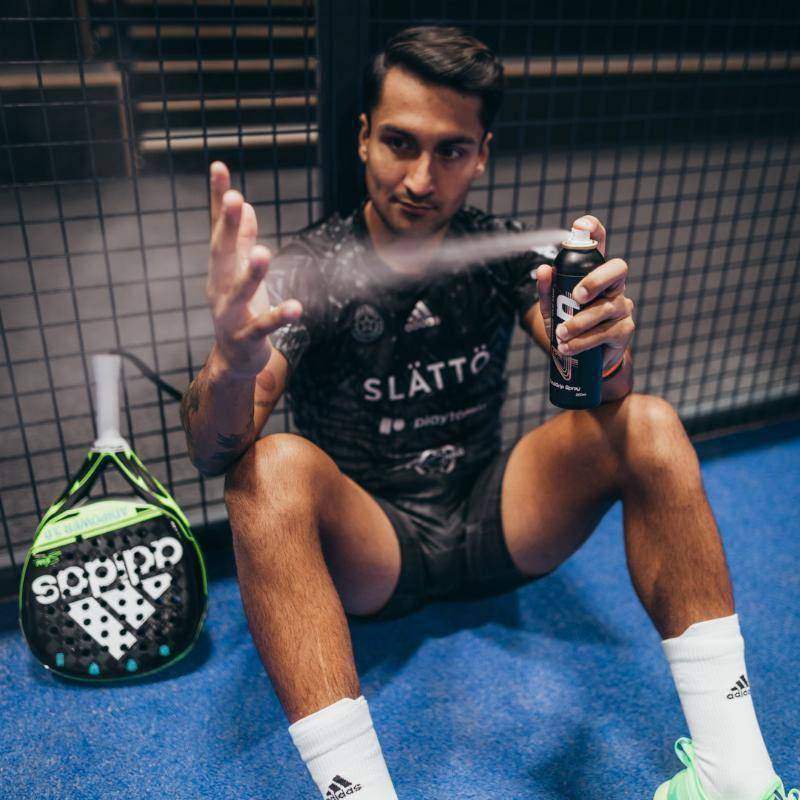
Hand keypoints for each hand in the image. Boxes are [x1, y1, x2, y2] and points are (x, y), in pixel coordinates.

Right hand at [206, 161, 301, 378]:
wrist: (234, 361)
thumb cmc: (241, 311)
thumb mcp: (241, 273)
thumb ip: (243, 242)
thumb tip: (245, 205)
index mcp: (220, 269)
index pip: (218, 229)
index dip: (218, 200)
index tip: (218, 167)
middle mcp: (219, 288)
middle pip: (222, 255)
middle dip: (227, 227)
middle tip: (234, 199)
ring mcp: (230, 314)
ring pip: (239, 292)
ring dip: (252, 273)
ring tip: (264, 252)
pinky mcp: (247, 338)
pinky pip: (263, 325)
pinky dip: (279, 316)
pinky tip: (296, 307)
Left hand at [535, 215, 633, 370]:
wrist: (583, 358)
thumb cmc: (568, 325)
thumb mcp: (552, 308)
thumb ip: (547, 289)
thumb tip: (544, 269)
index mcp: (596, 273)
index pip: (600, 244)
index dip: (593, 230)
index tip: (580, 226)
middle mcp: (614, 285)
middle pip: (617, 269)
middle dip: (596, 279)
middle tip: (576, 296)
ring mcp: (622, 306)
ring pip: (605, 308)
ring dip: (579, 322)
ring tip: (560, 334)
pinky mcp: (624, 329)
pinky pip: (605, 332)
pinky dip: (583, 341)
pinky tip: (568, 347)